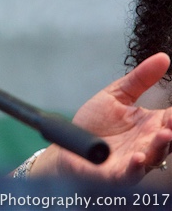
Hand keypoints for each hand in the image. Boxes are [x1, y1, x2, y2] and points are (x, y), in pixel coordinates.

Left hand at [31, 52, 171, 183]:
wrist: (69, 145)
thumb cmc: (94, 123)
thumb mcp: (117, 95)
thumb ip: (140, 79)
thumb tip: (163, 57)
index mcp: (151, 125)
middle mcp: (147, 143)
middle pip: (170, 139)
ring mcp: (135, 159)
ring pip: (155, 155)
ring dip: (161, 146)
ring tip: (165, 134)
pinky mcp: (117, 173)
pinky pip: (130, 173)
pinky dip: (136, 167)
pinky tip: (137, 158)